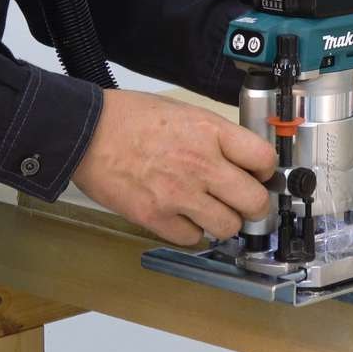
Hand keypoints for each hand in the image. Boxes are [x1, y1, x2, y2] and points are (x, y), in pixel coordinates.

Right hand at [72, 90, 275, 244]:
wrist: (86, 132)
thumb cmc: (130, 118)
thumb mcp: (185, 112)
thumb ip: (216, 136)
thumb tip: (240, 157)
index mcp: (210, 132)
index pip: (264, 159)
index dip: (267, 170)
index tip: (260, 174)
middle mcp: (201, 165)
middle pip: (254, 201)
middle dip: (255, 204)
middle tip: (245, 201)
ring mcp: (179, 195)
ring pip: (228, 227)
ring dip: (225, 221)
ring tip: (212, 210)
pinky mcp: (156, 218)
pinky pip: (194, 239)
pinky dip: (193, 232)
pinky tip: (184, 217)